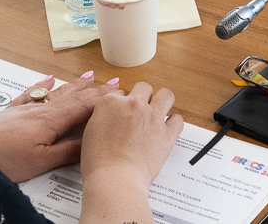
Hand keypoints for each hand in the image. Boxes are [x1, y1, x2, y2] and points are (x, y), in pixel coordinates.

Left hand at [0, 72, 119, 180]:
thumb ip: (68, 152)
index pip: (85, 107)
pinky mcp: (11, 112)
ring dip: (75, 85)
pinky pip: (32, 94)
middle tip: (114, 82)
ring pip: (56, 93)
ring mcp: (26, 109)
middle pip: (74, 96)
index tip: (122, 93)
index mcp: (52, 121)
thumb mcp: (40, 162)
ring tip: (89, 76)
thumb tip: (94, 143)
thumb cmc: (2, 159)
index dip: (104, 100)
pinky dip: (42, 86)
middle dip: (95, 89)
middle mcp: (42, 110)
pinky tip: (47, 80)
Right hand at [79, 80, 181, 198]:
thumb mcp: (89, 134)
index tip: (123, 113)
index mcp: (110, 103)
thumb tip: (109, 117)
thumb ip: (102, 118)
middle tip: (141, 111)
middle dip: (143, 97)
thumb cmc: (98, 164)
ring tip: (158, 113)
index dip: (122, 104)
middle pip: (144, 88)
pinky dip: (174, 124)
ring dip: (163, 103)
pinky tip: (167, 130)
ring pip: (165, 95)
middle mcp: (133, 104)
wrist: (114, 180)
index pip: (120, 93)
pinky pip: (178, 119)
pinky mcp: (167, 133)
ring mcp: (152, 117)